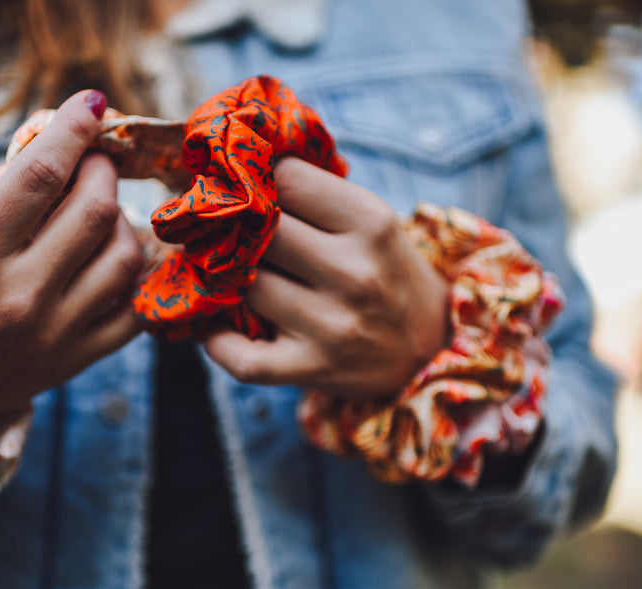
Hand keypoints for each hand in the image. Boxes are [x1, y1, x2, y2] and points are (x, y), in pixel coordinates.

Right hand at [0, 90, 143, 422]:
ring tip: (97, 211)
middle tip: (90, 161)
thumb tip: (41, 150)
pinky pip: (135, 310)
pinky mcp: (76, 359)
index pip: (38, 177)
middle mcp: (18, 296)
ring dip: (120, 218)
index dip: (71, 130)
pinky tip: (114, 255)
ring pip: (124, 256)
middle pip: (93, 209)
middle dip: (100, 169)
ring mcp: (54, 333)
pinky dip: (135, 274)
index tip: (89, 105)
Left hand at [204, 157, 448, 398]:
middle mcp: (354, 273)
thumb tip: (229, 166)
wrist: (428, 351)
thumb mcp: (370, 222)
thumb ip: (313, 194)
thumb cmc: (384, 273)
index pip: (284, 179)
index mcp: (371, 222)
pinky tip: (214, 321)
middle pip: (258, 232)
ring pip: (243, 285)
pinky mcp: (311, 369)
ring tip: (222, 272)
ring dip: (224, 279)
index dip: (256, 179)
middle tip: (219, 230)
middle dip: (234, 228)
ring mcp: (333, 326)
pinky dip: (213, 337)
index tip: (244, 188)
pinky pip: (237, 354)